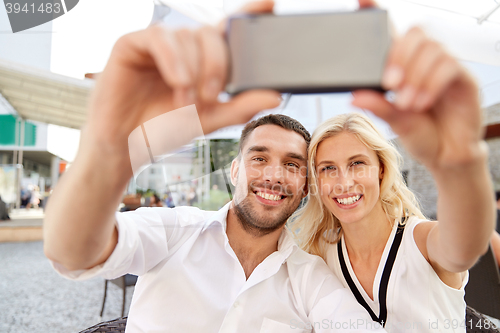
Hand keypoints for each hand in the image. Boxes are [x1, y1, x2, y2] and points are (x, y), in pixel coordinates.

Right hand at [84, 0, 279, 153]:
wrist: (126, 146)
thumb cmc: (164, 129)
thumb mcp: (209, 119)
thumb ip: (240, 106)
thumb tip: (275, 95)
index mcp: (203, 59)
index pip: (228, 28)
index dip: (249, 13)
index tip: (270, 4)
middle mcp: (183, 47)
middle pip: (212, 34)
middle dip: (217, 65)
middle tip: (211, 96)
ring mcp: (158, 43)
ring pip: (187, 37)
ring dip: (192, 72)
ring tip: (183, 102)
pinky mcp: (133, 44)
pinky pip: (160, 38)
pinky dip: (173, 60)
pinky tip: (177, 83)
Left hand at [351, 26, 483, 170]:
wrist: (446, 157)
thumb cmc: (421, 135)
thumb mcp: (394, 120)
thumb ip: (378, 105)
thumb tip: (354, 94)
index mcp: (404, 67)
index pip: (393, 33)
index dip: (378, 14)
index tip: (362, 1)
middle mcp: (425, 62)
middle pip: (416, 33)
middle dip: (399, 55)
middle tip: (390, 83)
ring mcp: (446, 67)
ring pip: (432, 49)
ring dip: (415, 75)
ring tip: (406, 103)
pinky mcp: (463, 78)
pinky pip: (450, 66)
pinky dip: (431, 83)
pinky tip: (421, 102)